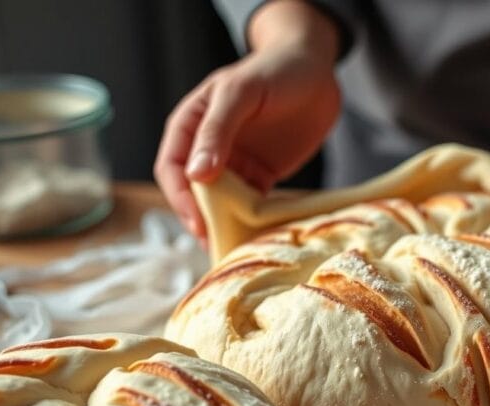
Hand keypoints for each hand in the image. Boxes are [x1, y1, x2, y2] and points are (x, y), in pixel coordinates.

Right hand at [154, 1, 340, 241]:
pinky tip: (257, 239)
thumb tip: (196, 175)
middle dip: (200, 219)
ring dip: (224, 226)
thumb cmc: (275, 70)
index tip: (198, 221)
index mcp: (191, 125)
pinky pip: (250, 204)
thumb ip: (217, 131)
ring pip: (220, 203)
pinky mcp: (260, 175)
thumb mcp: (240, 93)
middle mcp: (208, 147)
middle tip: (214, 245)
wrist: (317, 70)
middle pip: (193, 192)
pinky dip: (251, 222)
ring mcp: (234, 163)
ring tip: (233, 251)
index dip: (180, 197)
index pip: (172, 168)